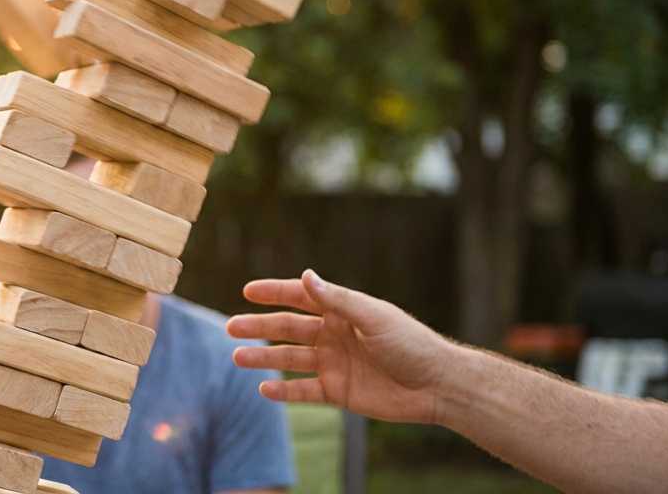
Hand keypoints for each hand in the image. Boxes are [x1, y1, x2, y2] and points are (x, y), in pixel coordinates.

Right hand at [227, 270, 456, 424]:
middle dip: (259, 327)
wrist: (437, 385)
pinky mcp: (338, 392)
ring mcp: (334, 364)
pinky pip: (304, 392)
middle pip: (288, 329)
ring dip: (264, 359)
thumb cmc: (411, 343)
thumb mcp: (373, 316)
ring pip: (290, 360)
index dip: (274, 293)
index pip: (301, 298)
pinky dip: (285, 392)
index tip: (247, 291)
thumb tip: (306, 276)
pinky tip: (264, 389)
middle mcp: (334, 336)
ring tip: (238, 358)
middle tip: (231, 328)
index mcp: (342, 312)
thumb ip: (337, 300)